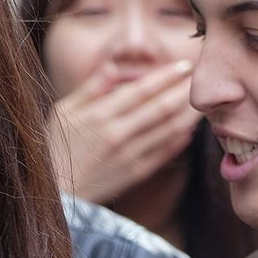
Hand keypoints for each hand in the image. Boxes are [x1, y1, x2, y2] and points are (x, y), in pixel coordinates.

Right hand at [48, 59, 199, 203]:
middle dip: (184, 90)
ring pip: (169, 129)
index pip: (141, 90)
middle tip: (200, 77)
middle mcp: (118, 134)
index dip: (166, 76)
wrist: (58, 193)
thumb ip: (90, 89)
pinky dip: (181, 139)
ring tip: (202, 99)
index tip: (184, 65)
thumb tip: (113, 66)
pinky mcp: (136, 173)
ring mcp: (129, 155)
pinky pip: (166, 152)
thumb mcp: (63, 112)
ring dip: (189, 113)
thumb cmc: (56, 147)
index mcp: (100, 115)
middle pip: (161, 107)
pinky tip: (190, 128)